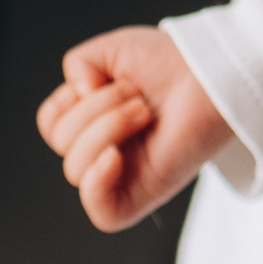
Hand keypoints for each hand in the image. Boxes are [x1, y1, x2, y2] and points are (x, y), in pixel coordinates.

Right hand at [35, 26, 233, 230]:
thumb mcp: (112, 51)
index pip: (52, 126)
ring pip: (76, 169)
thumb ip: (77, 64)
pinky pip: (102, 212)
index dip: (62, 103)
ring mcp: (125, 176)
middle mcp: (108, 150)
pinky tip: (114, 155)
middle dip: (95, 109)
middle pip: (62, 144)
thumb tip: (75, 94)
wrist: (211, 72)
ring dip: (107, 128)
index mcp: (97, 121)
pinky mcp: (145, 196)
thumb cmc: (171, 63)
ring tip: (143, 112)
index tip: (95, 82)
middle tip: (138, 98)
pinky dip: (96, 183)